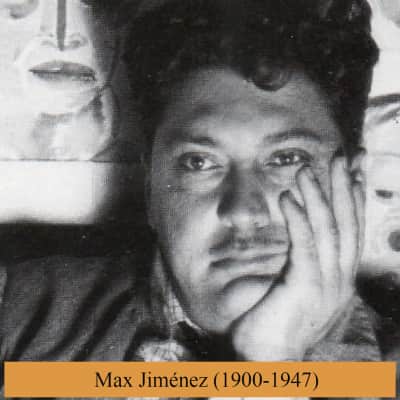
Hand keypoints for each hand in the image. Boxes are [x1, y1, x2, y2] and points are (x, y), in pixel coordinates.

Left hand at [231, 156, 362, 359]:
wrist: (271, 365)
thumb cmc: (277, 326)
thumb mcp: (300, 293)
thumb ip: (306, 267)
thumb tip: (305, 243)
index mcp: (339, 279)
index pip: (351, 231)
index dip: (354, 199)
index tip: (353, 172)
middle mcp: (340, 280)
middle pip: (346, 224)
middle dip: (344, 188)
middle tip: (341, 156)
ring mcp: (326, 285)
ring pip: (327, 230)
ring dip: (318, 195)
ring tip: (307, 168)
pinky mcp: (304, 288)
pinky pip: (303, 245)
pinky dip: (298, 218)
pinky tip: (288, 197)